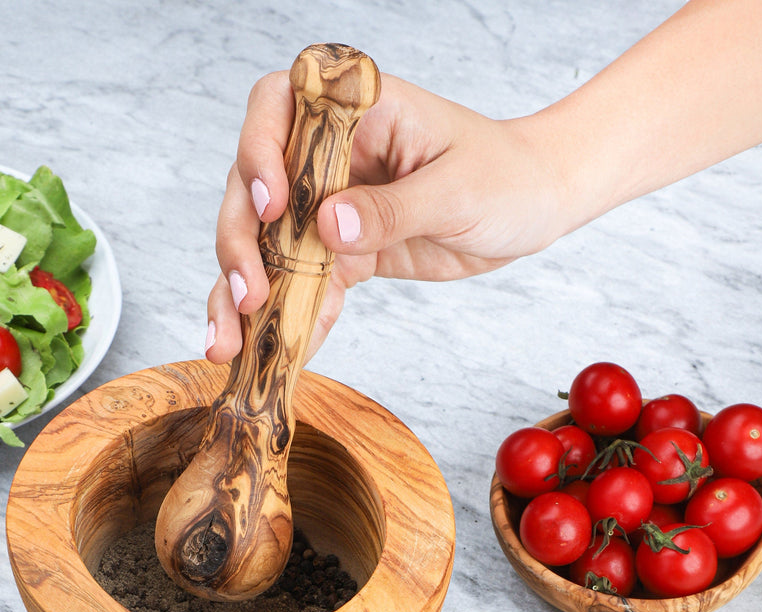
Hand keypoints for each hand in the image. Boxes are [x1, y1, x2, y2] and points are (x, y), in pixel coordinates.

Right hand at [205, 72, 568, 362]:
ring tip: (229, 344)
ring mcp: (329, 205)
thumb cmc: (506, 175)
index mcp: (356, 112)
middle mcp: (329, 155)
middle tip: (246, 295)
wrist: (532, 207)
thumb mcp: (457, 189)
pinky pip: (302, 285)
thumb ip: (393, 207)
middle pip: (252, 188)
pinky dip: (287, 320)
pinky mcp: (340, 252)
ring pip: (265, 244)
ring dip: (241, 294)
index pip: (279, 106)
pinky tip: (276, 354)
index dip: (258, 150)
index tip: (271, 204)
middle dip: (238, 244)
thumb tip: (326, 226)